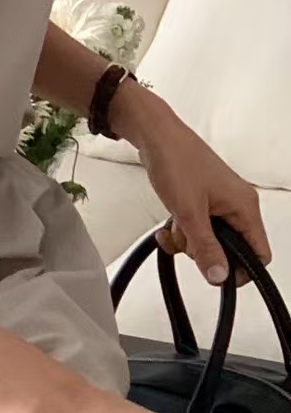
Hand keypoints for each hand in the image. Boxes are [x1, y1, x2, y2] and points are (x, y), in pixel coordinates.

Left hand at [111, 85, 271, 285]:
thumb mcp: (189, 213)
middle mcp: (237, 204)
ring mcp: (220, 201)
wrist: (155, 136)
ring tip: (174, 225)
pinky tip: (169, 223)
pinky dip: (183, 229)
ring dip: (188, 239)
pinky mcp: (203, 199)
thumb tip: (219, 276)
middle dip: (204, 250)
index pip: (258, 252)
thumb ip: (205, 247)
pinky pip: (198, 226)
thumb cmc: (176, 162)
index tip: (216, 273)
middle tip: (186, 240)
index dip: (240, 269)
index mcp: (245, 207)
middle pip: (231, 248)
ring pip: (210, 238)